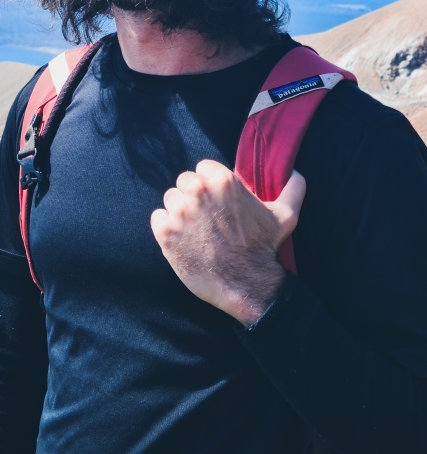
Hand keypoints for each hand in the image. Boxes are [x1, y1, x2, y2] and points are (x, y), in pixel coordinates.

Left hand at [150, 160, 305, 325]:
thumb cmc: (264, 249)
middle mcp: (198, 192)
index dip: (210, 184)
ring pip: (170, 199)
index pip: (203, 168)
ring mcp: (180, 212)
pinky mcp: (165, 232)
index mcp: (222, 181)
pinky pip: (157, 218)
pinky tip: (183, 238)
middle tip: (206, 218)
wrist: (247, 285)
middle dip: (193, 197)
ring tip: (195, 230)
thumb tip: (295, 172)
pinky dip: (165, 227)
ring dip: (179, 212)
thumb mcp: (285, 215)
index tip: (217, 201)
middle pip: (184, 182)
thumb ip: (293, 189)